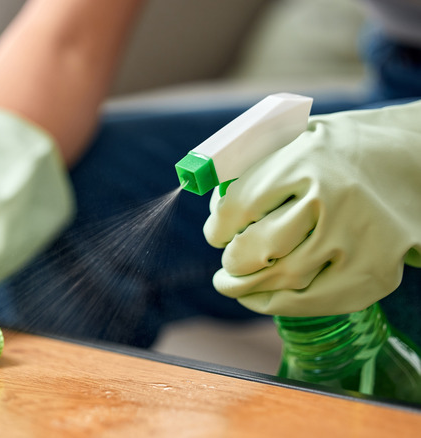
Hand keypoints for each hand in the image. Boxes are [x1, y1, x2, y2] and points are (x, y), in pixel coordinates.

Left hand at [204, 100, 420, 315]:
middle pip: (258, 248)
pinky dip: (276, 305)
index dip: (218, 228)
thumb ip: (249, 163)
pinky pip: (313, 301)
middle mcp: (331, 200)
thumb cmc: (337, 153)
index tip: (215, 234)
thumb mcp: (294, 138)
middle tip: (227, 264)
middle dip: (232, 261)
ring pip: (282, 278)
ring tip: (232, 283)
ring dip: (246, 288)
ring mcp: (355, 239)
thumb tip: (204, 192)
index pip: (238, 207)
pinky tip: (259, 297)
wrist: (413, 161)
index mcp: (304, 161)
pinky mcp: (373, 272)